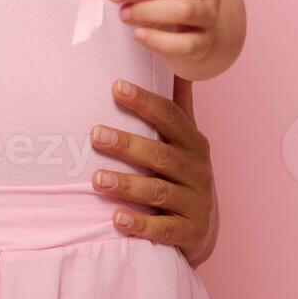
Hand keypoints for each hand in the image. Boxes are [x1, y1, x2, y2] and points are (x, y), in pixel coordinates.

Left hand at [88, 77, 218, 266]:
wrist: (202, 232)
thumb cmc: (184, 177)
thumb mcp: (186, 142)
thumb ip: (179, 107)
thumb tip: (178, 65)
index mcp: (193, 144)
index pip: (170, 117)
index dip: (144, 102)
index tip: (115, 86)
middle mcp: (197, 172)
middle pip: (161, 154)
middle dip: (127, 144)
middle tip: (95, 134)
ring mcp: (196, 204)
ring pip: (158, 191)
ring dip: (127, 184)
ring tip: (96, 179)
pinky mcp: (190, 234)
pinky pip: (163, 229)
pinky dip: (140, 224)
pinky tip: (116, 218)